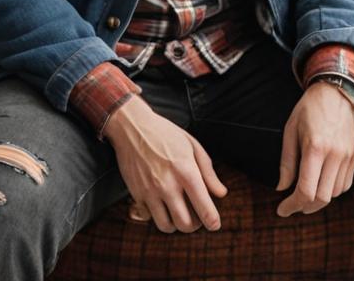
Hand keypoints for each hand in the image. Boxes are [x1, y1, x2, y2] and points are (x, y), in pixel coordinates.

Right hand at [104, 95, 227, 233]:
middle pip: (185, 225)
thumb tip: (221, 193)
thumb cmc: (166, 134)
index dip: (213, 221)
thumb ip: (208, 172)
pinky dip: (157, 215)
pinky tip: (161, 203)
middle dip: (194, 225)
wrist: (132, 127)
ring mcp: (150, 191)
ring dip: (175, 224)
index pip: (204, 208)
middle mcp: (168, 185)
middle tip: (196, 216)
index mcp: (186, 171)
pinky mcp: (136, 194)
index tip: (214, 224)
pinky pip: (149, 217)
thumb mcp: (192, 146)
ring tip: (178, 212)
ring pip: (166, 226)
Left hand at [276, 82, 353, 216]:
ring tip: (306, 192)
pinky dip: (332, 190)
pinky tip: (321, 182)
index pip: (306, 190)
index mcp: (315, 147)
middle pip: (322, 198)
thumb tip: (281, 188)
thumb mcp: (290, 130)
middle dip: (305, 206)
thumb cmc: (308, 110)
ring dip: (319, 199)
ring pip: (334, 194)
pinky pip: (345, 185)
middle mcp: (334, 154)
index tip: (282, 210)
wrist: (335, 92)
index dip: (292, 205)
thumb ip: (287, 162)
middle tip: (292, 205)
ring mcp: (347, 156)